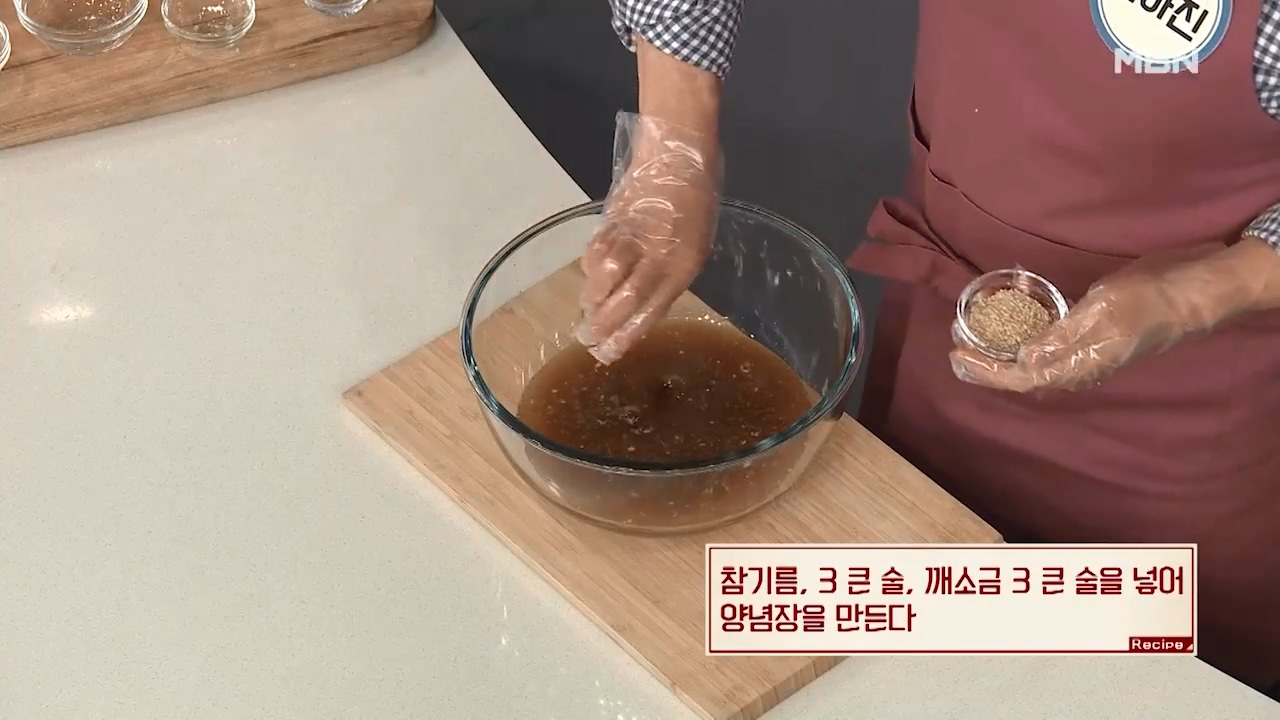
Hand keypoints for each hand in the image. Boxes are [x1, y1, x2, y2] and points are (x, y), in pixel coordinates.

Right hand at [576, 113, 720, 363]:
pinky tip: (590, 278)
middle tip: (587, 338)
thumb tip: (640, 304)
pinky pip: (596, 251)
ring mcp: (635, 235)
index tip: (608, 353)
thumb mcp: (695, 244)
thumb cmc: (695, 200)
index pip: (650, 310)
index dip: (626, 335)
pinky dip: (589, 270)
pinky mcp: (615, 218)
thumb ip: (670, 274)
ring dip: (591, 299)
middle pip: (624, 299)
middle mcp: (659, 253)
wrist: (679, 151)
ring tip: (587, 310)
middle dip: (602, 324)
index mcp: (684, 264)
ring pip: (604, 277)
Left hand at [950, 243, 1258, 391]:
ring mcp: (1084, 350)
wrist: (1193, 292)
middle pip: (1022, 372)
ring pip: (1033, 358)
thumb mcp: (1102, 311)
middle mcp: (1077, 364)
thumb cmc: (1149, 299)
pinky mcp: (1090, 332)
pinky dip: (1022, 335)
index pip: (1021, 377)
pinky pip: (1048, 342)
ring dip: (1001, 348)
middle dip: (987, 361)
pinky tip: (1008, 323)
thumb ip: (1062, 337)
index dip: (986, 371)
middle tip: (955, 341)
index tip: (956, 356)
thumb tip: (1025, 358)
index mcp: (1079, 366)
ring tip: (971, 333)